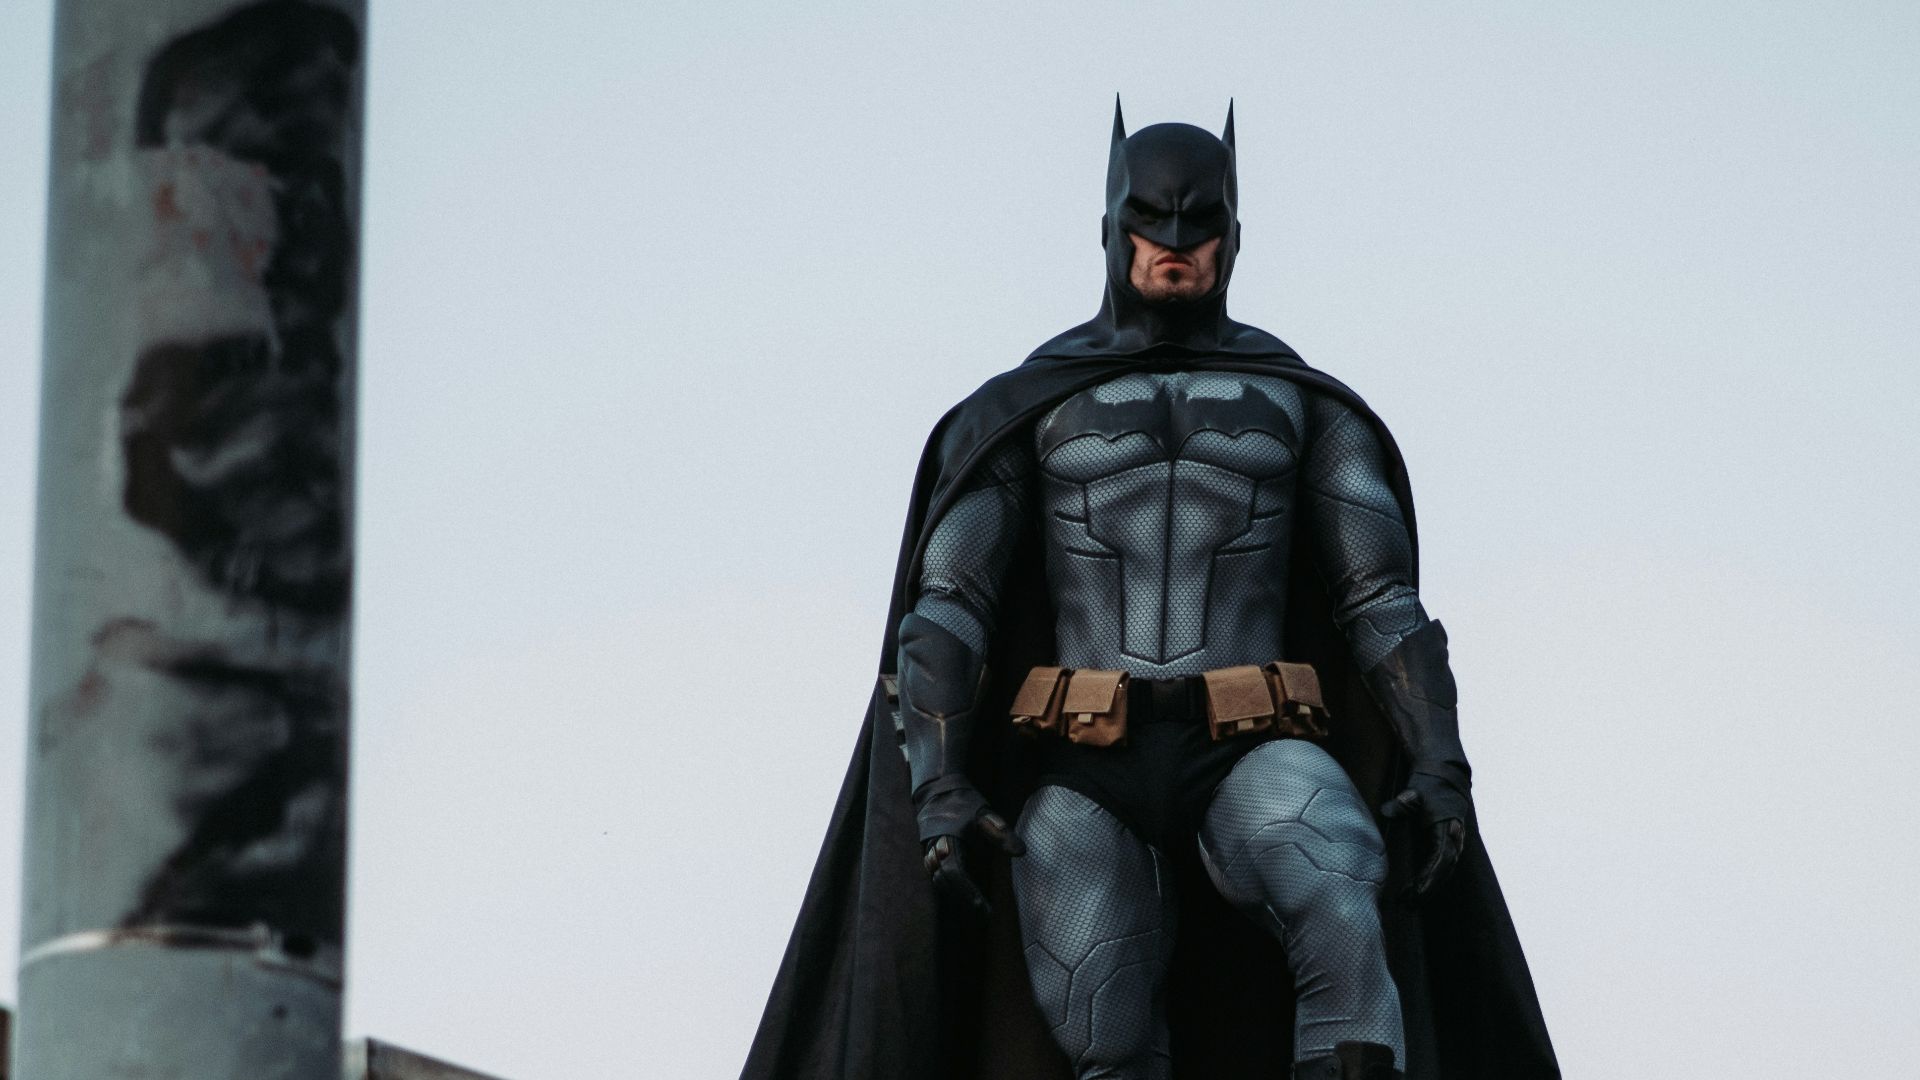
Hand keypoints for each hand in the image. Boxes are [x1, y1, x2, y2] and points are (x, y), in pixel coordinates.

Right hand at [921, 807, 1024, 917]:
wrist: (937, 791)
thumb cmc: (964, 804)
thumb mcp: (985, 813)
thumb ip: (1001, 833)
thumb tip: (1021, 852)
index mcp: (948, 839)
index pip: (955, 871)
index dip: (969, 893)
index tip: (986, 910)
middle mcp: (932, 849)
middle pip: (943, 882)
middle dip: (963, 901)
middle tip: (986, 917)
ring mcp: (925, 854)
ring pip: (936, 883)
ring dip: (954, 898)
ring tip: (976, 912)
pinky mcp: (924, 857)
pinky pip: (933, 879)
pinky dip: (948, 890)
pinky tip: (962, 898)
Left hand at [1379, 767, 1472, 897]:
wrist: (1444, 777)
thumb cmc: (1428, 785)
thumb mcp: (1416, 790)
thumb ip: (1405, 800)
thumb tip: (1391, 808)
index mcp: (1448, 828)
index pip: (1443, 857)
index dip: (1431, 875)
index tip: (1419, 889)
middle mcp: (1454, 839)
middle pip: (1444, 871)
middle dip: (1428, 890)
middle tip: (1408, 904)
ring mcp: (1452, 844)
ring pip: (1443, 873)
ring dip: (1427, 890)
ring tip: (1407, 905)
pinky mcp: (1445, 846)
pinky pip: (1439, 869)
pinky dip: (1427, 882)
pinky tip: (1412, 893)